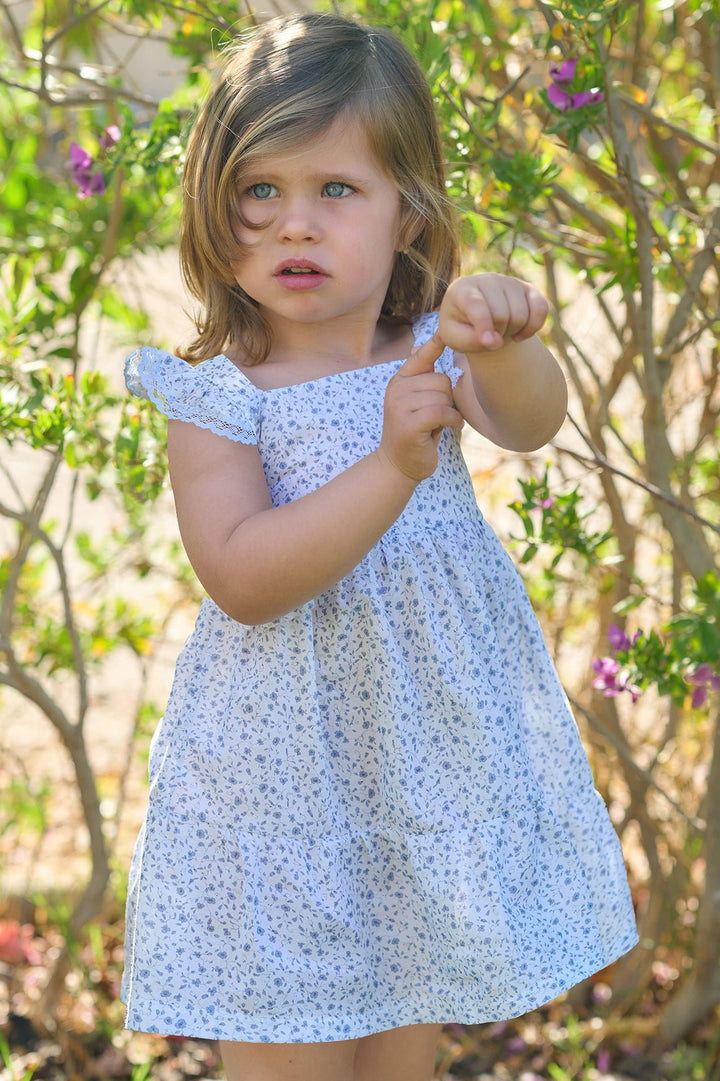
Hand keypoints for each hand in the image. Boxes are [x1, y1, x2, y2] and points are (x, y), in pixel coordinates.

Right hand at [377, 332, 463, 481]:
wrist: (399, 464)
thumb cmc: (416, 431)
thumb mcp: (419, 401)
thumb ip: (426, 379)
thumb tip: (428, 346)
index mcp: (400, 380)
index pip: (420, 356)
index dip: (435, 343)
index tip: (445, 331)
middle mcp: (397, 389)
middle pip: (441, 380)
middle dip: (446, 399)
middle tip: (436, 416)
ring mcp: (400, 406)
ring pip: (443, 397)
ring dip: (448, 413)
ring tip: (436, 425)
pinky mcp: (409, 423)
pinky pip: (442, 412)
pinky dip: (453, 421)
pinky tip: (451, 428)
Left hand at [438, 273, 548, 353]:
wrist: (478, 318)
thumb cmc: (462, 328)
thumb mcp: (455, 339)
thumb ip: (470, 341)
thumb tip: (495, 342)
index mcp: (462, 289)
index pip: (477, 305)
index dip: (484, 324)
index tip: (489, 343)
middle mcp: (487, 280)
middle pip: (502, 315)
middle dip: (497, 334)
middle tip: (488, 335)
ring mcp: (510, 282)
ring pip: (521, 316)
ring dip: (512, 332)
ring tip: (499, 329)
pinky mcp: (528, 288)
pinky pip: (541, 309)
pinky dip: (533, 328)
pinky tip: (519, 333)